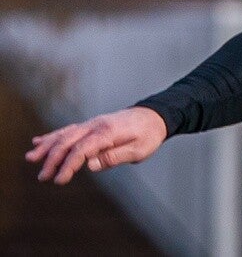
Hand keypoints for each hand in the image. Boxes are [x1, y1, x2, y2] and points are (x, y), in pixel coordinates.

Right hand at [25, 106, 167, 184]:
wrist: (155, 116)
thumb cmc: (149, 135)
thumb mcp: (138, 150)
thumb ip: (114, 157)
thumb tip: (90, 165)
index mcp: (108, 132)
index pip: (82, 149)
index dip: (68, 165)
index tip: (59, 180)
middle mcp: (96, 125)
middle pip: (68, 141)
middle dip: (52, 158)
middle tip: (42, 177)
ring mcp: (92, 123)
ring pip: (65, 134)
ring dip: (47, 146)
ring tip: (30, 158)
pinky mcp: (92, 125)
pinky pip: (69, 130)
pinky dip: (53, 136)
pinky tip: (39, 142)